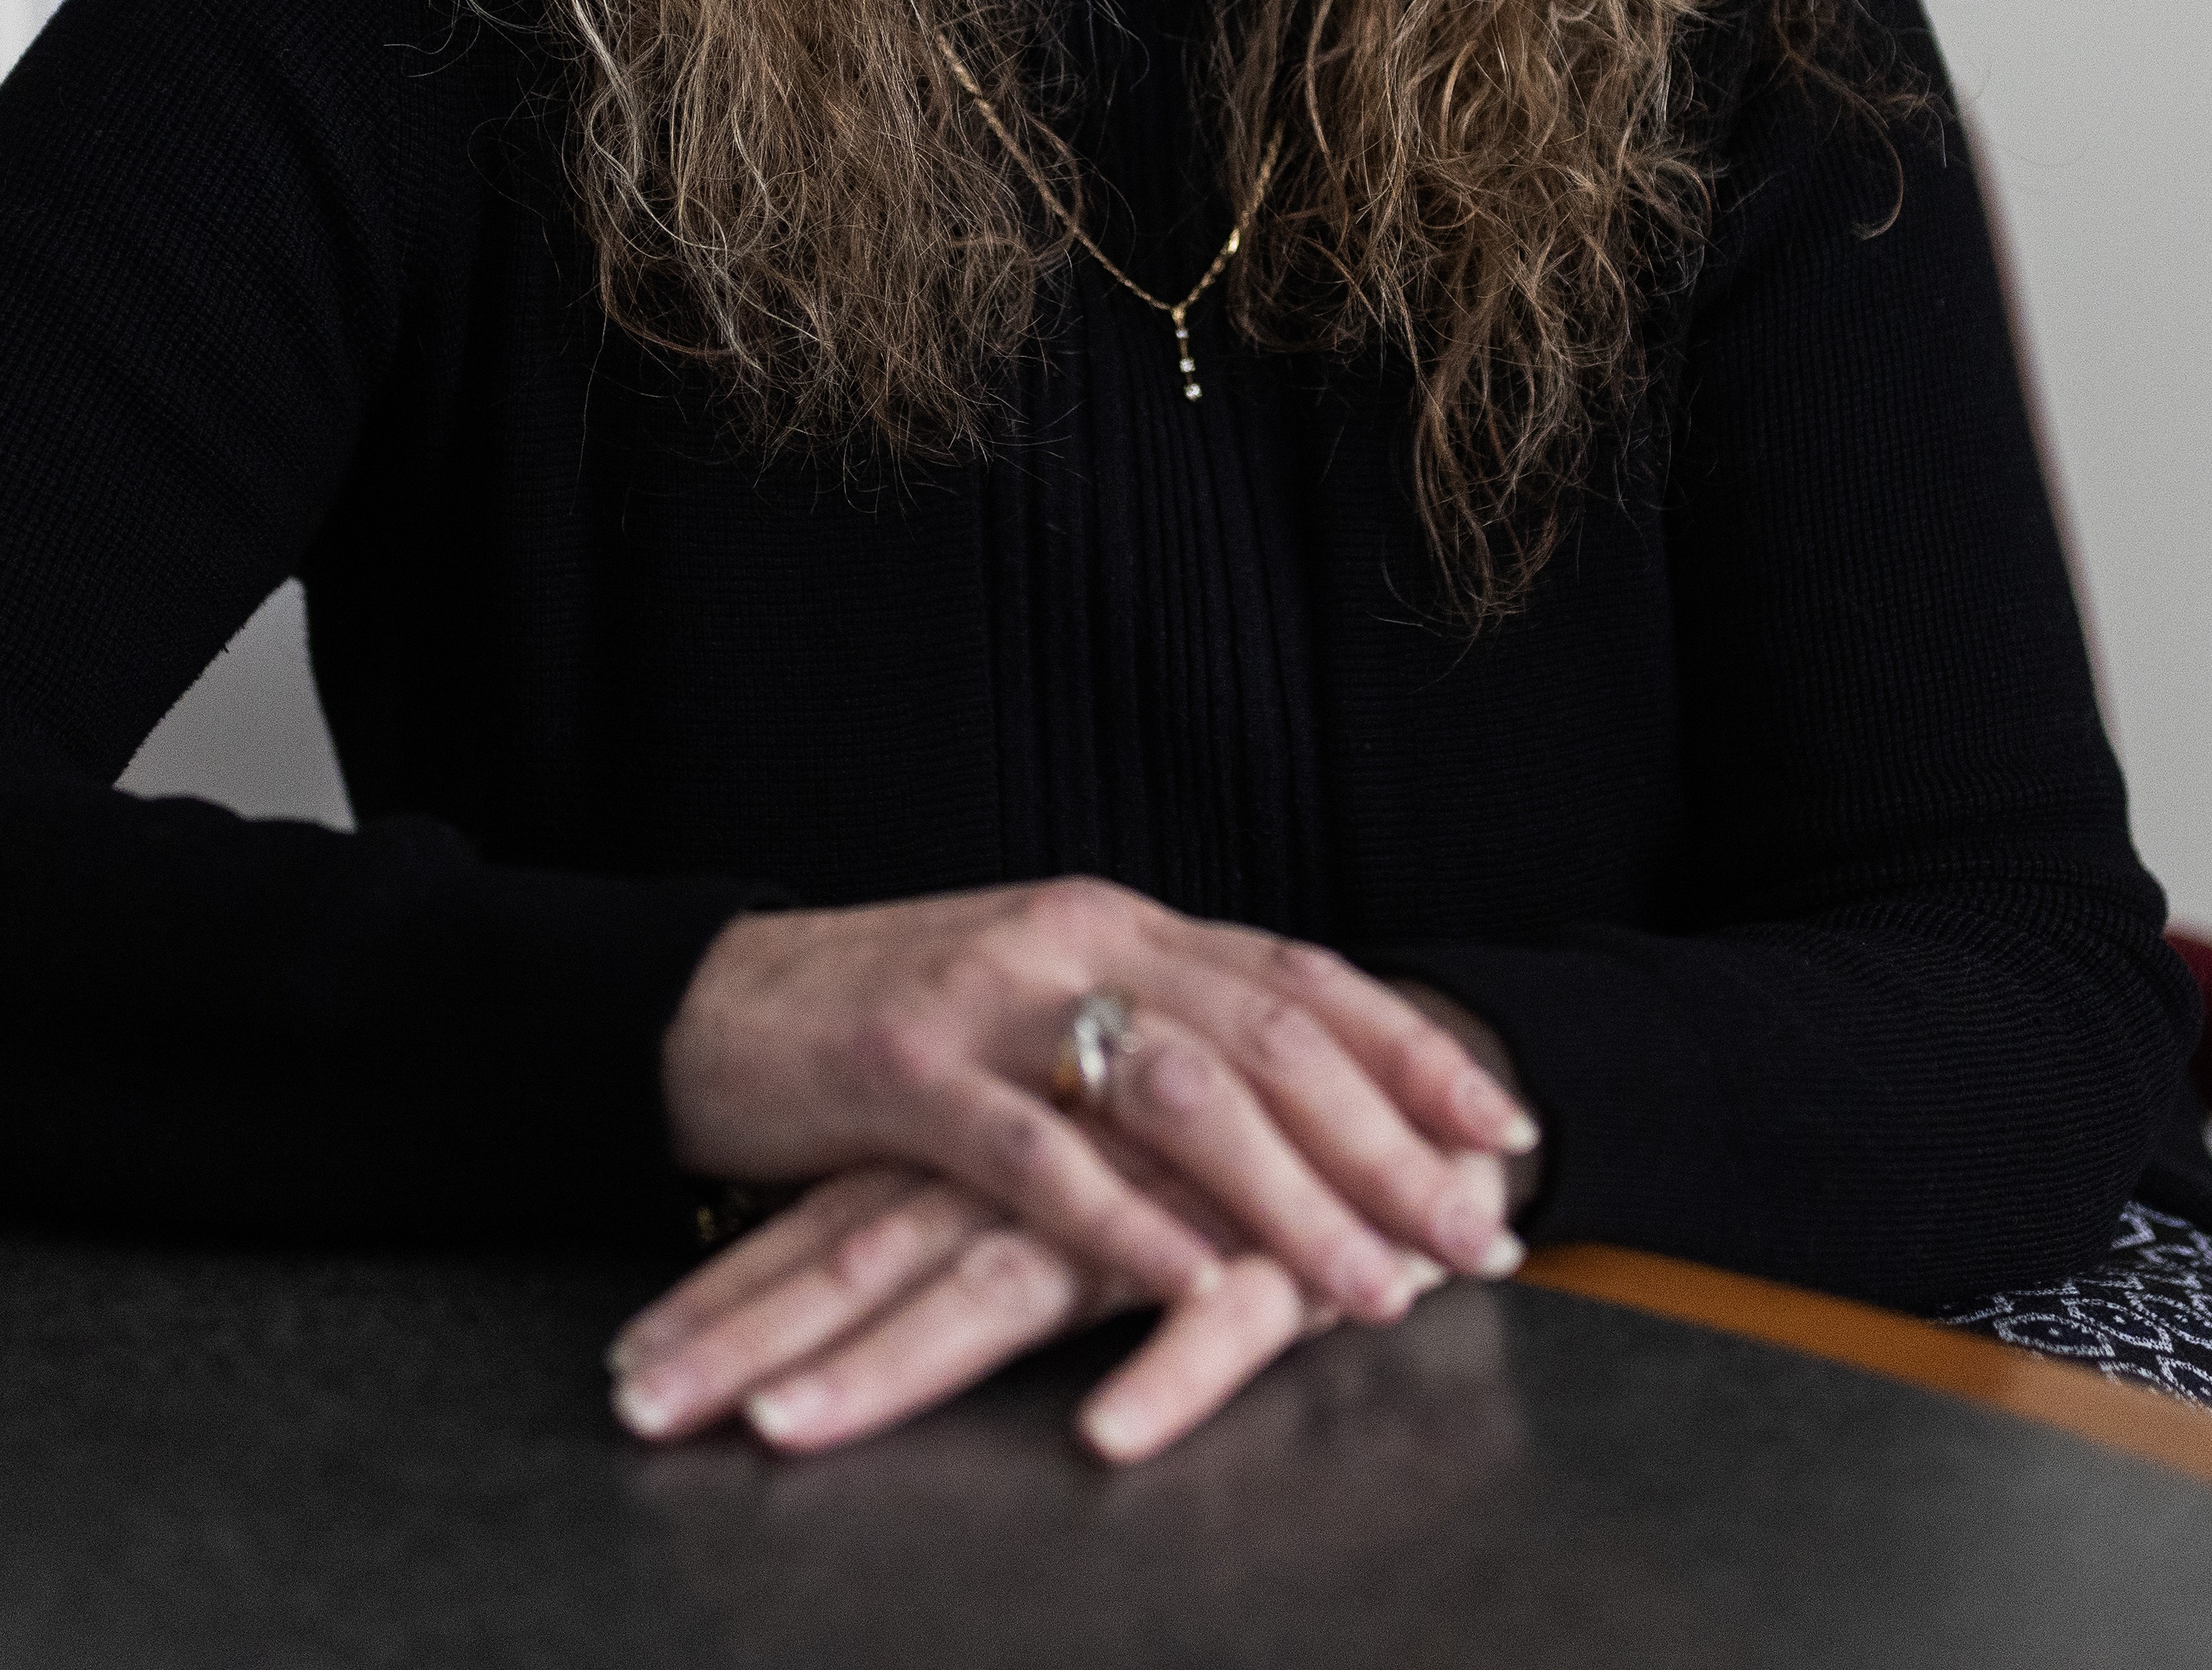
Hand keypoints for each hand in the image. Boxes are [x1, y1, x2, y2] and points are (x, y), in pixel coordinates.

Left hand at [607, 1161, 1325, 1464]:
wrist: (1424, 1089)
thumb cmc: (1241, 1157)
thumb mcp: (1089, 1186)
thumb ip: (980, 1235)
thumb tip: (837, 1308)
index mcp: (1009, 1143)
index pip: (841, 1219)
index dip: (732, 1291)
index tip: (623, 1374)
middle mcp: (1062, 1163)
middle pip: (881, 1249)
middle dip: (750, 1332)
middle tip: (640, 1408)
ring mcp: (1166, 1199)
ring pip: (1012, 1279)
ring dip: (891, 1362)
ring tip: (784, 1427)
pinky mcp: (1286, 1248)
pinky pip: (1223, 1317)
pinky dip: (1165, 1369)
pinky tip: (1106, 1436)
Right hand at [659, 878, 1535, 1327]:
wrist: (703, 1007)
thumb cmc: (885, 1035)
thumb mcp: (1040, 1017)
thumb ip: (1150, 1045)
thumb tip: (1291, 1126)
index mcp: (1118, 923)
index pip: (1302, 977)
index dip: (1413, 1053)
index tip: (1508, 1132)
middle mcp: (1074, 936)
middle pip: (1271, 1038)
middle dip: (1391, 1146)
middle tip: (1478, 1236)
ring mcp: (990, 996)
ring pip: (1180, 1092)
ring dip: (1293, 1200)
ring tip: (1374, 1289)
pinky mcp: (903, 1071)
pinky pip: (1038, 1155)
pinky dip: (1127, 1223)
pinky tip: (1198, 1285)